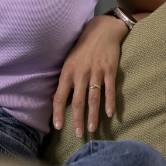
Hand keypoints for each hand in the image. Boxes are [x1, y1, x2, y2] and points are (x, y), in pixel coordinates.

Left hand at [53, 15, 127, 136]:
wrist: (101, 31)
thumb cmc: (82, 48)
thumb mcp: (68, 62)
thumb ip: (64, 80)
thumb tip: (56, 99)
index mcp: (67, 72)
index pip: (59, 96)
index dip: (58, 113)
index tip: (58, 127)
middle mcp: (80, 73)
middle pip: (77, 101)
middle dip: (77, 119)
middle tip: (78, 134)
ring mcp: (96, 72)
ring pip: (93, 98)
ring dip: (93, 116)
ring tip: (92, 129)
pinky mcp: (109, 70)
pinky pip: (109, 89)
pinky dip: (110, 102)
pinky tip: (109, 114)